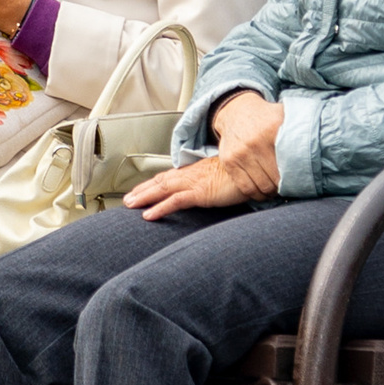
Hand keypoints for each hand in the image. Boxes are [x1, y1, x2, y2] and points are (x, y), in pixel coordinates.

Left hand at [124, 90, 281, 218]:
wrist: (256, 168)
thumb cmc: (245, 173)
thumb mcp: (227, 177)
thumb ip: (217, 181)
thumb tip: (214, 187)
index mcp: (197, 170)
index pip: (170, 176)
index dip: (153, 183)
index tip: (141, 189)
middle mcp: (192, 174)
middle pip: (161, 181)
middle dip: (142, 190)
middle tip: (127, 199)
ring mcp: (194, 182)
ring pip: (162, 189)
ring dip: (144, 197)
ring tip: (130, 205)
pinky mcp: (200, 192)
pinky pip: (175, 201)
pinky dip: (159, 208)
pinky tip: (148, 215)